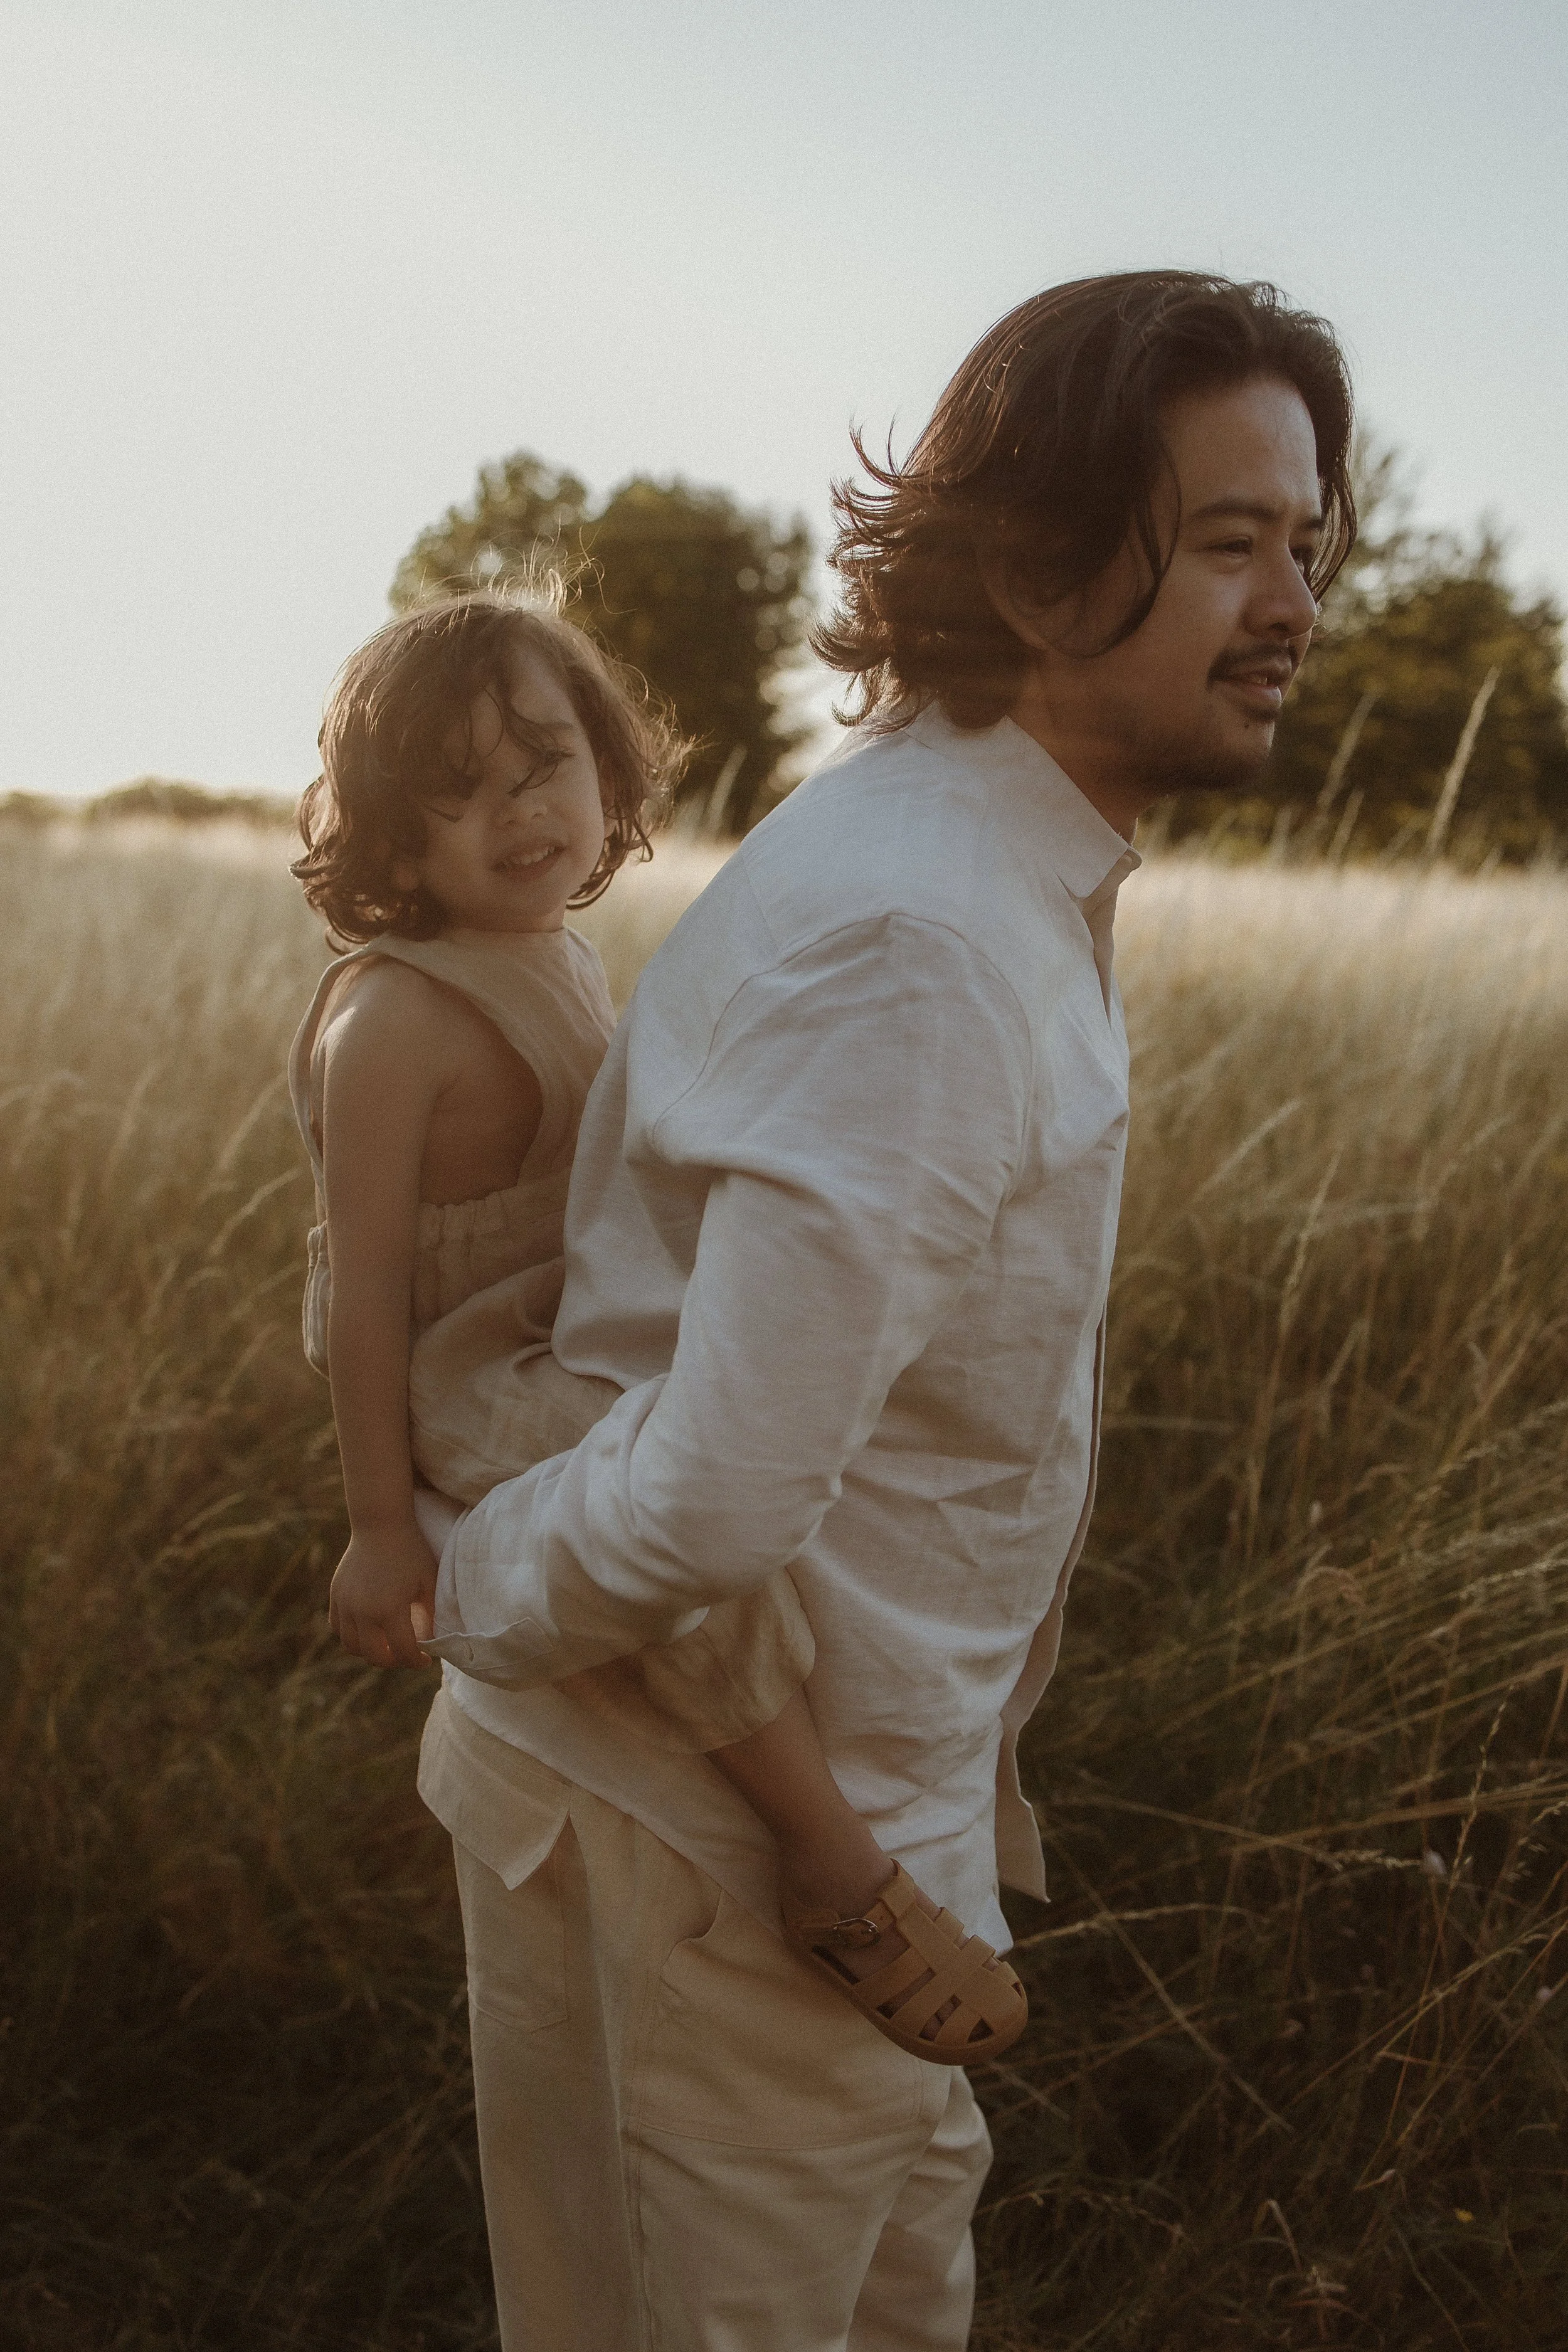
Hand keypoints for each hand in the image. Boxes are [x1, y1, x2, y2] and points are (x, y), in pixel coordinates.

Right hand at [329, 1519, 437, 1668]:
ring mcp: (345, 1604)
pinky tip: (367, 1631)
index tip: (425, 1660)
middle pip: (375, 1656)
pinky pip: (338, 1628)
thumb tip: (433, 1642)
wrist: (380, 1524)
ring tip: (387, 1646)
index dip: (416, 1662)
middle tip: (405, 1655)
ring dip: (370, 1652)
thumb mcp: (428, 1583)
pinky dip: (351, 1636)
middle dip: (393, 1661)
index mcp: (389, 1610)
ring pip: (352, 1646)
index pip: (402, 1652)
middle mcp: (362, 1612)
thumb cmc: (411, 1552)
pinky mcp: (335, 1596)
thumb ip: (432, 1615)